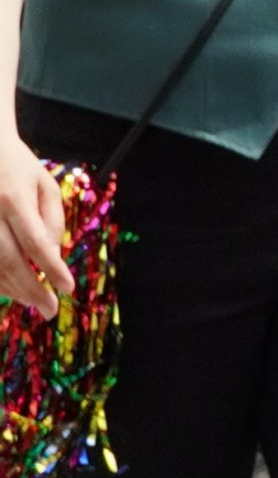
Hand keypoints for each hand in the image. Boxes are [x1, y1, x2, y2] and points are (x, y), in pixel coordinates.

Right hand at [0, 138, 71, 316]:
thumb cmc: (18, 168)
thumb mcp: (45, 185)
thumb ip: (52, 220)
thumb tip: (53, 258)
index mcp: (13, 197)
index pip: (34, 241)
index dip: (51, 268)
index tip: (68, 288)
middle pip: (9, 259)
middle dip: (32, 289)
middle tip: (50, 309)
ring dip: (13, 290)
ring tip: (36, 302)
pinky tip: (13, 290)